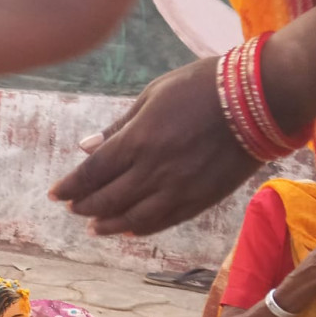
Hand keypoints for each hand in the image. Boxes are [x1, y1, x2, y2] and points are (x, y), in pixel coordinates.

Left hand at [50, 56, 261, 235]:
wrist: (260, 100)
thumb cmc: (203, 86)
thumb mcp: (154, 94)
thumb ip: (119, 126)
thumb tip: (86, 147)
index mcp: (138, 141)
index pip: (92, 172)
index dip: (70, 186)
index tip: (55, 194)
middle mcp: (153, 170)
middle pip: (107, 198)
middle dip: (85, 206)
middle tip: (72, 208)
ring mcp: (178, 188)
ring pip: (132, 217)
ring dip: (108, 224)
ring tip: (93, 227)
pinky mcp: (200, 199)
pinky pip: (163, 221)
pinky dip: (140, 228)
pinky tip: (127, 229)